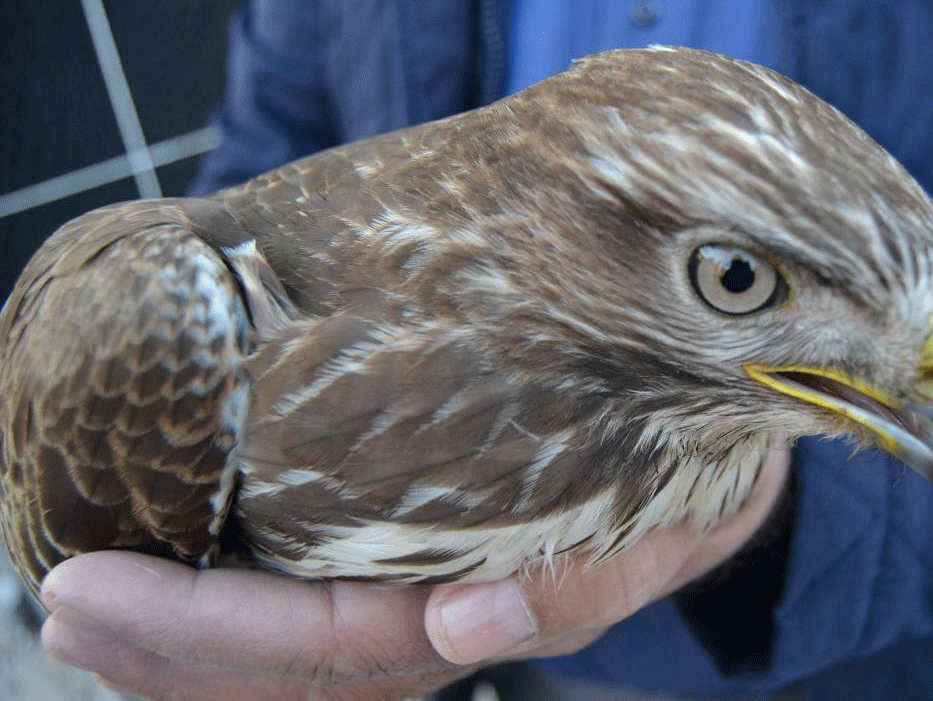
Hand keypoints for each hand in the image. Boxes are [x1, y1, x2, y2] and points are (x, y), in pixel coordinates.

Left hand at [39, 444, 790, 700]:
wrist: (726, 402)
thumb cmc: (706, 444)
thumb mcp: (683, 506)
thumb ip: (593, 577)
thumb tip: (470, 631)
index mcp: (506, 609)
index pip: (345, 650)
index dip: (218, 640)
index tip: (97, 586)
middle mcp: (454, 620)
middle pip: (299, 670)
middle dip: (172, 648)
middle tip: (60, 596)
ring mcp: (430, 592)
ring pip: (294, 657)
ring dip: (182, 639)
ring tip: (80, 600)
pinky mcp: (419, 549)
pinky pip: (315, 604)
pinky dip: (231, 600)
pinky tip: (167, 570)